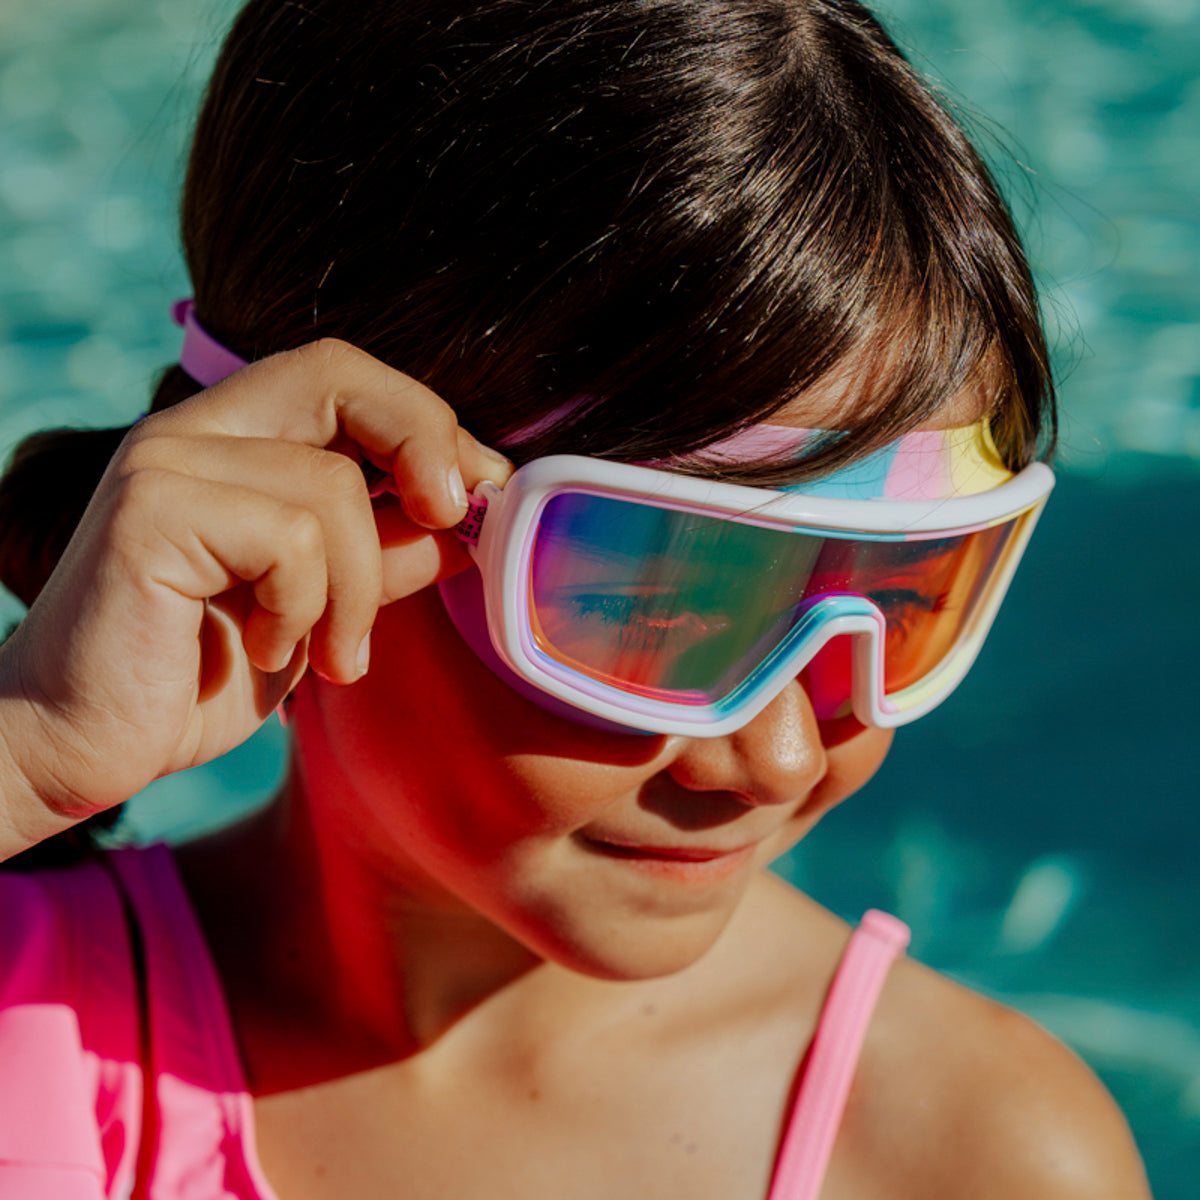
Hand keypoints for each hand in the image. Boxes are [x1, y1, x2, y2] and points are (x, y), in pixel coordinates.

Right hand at [0, 339, 512, 857]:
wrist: (76, 746)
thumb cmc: (195, 676)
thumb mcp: (321, 608)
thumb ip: (387, 554)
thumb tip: (473, 518)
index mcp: (231, 439)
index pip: (343, 377)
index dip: (427, 425)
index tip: (478, 494)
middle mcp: (191, 431)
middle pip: (338, 372)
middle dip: (422, 439)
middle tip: (452, 516)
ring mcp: (163, 462)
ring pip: (331, 489)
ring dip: (358, 593)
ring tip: (332, 656)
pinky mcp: (147, 512)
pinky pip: (290, 539)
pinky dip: (303, 609)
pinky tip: (263, 650)